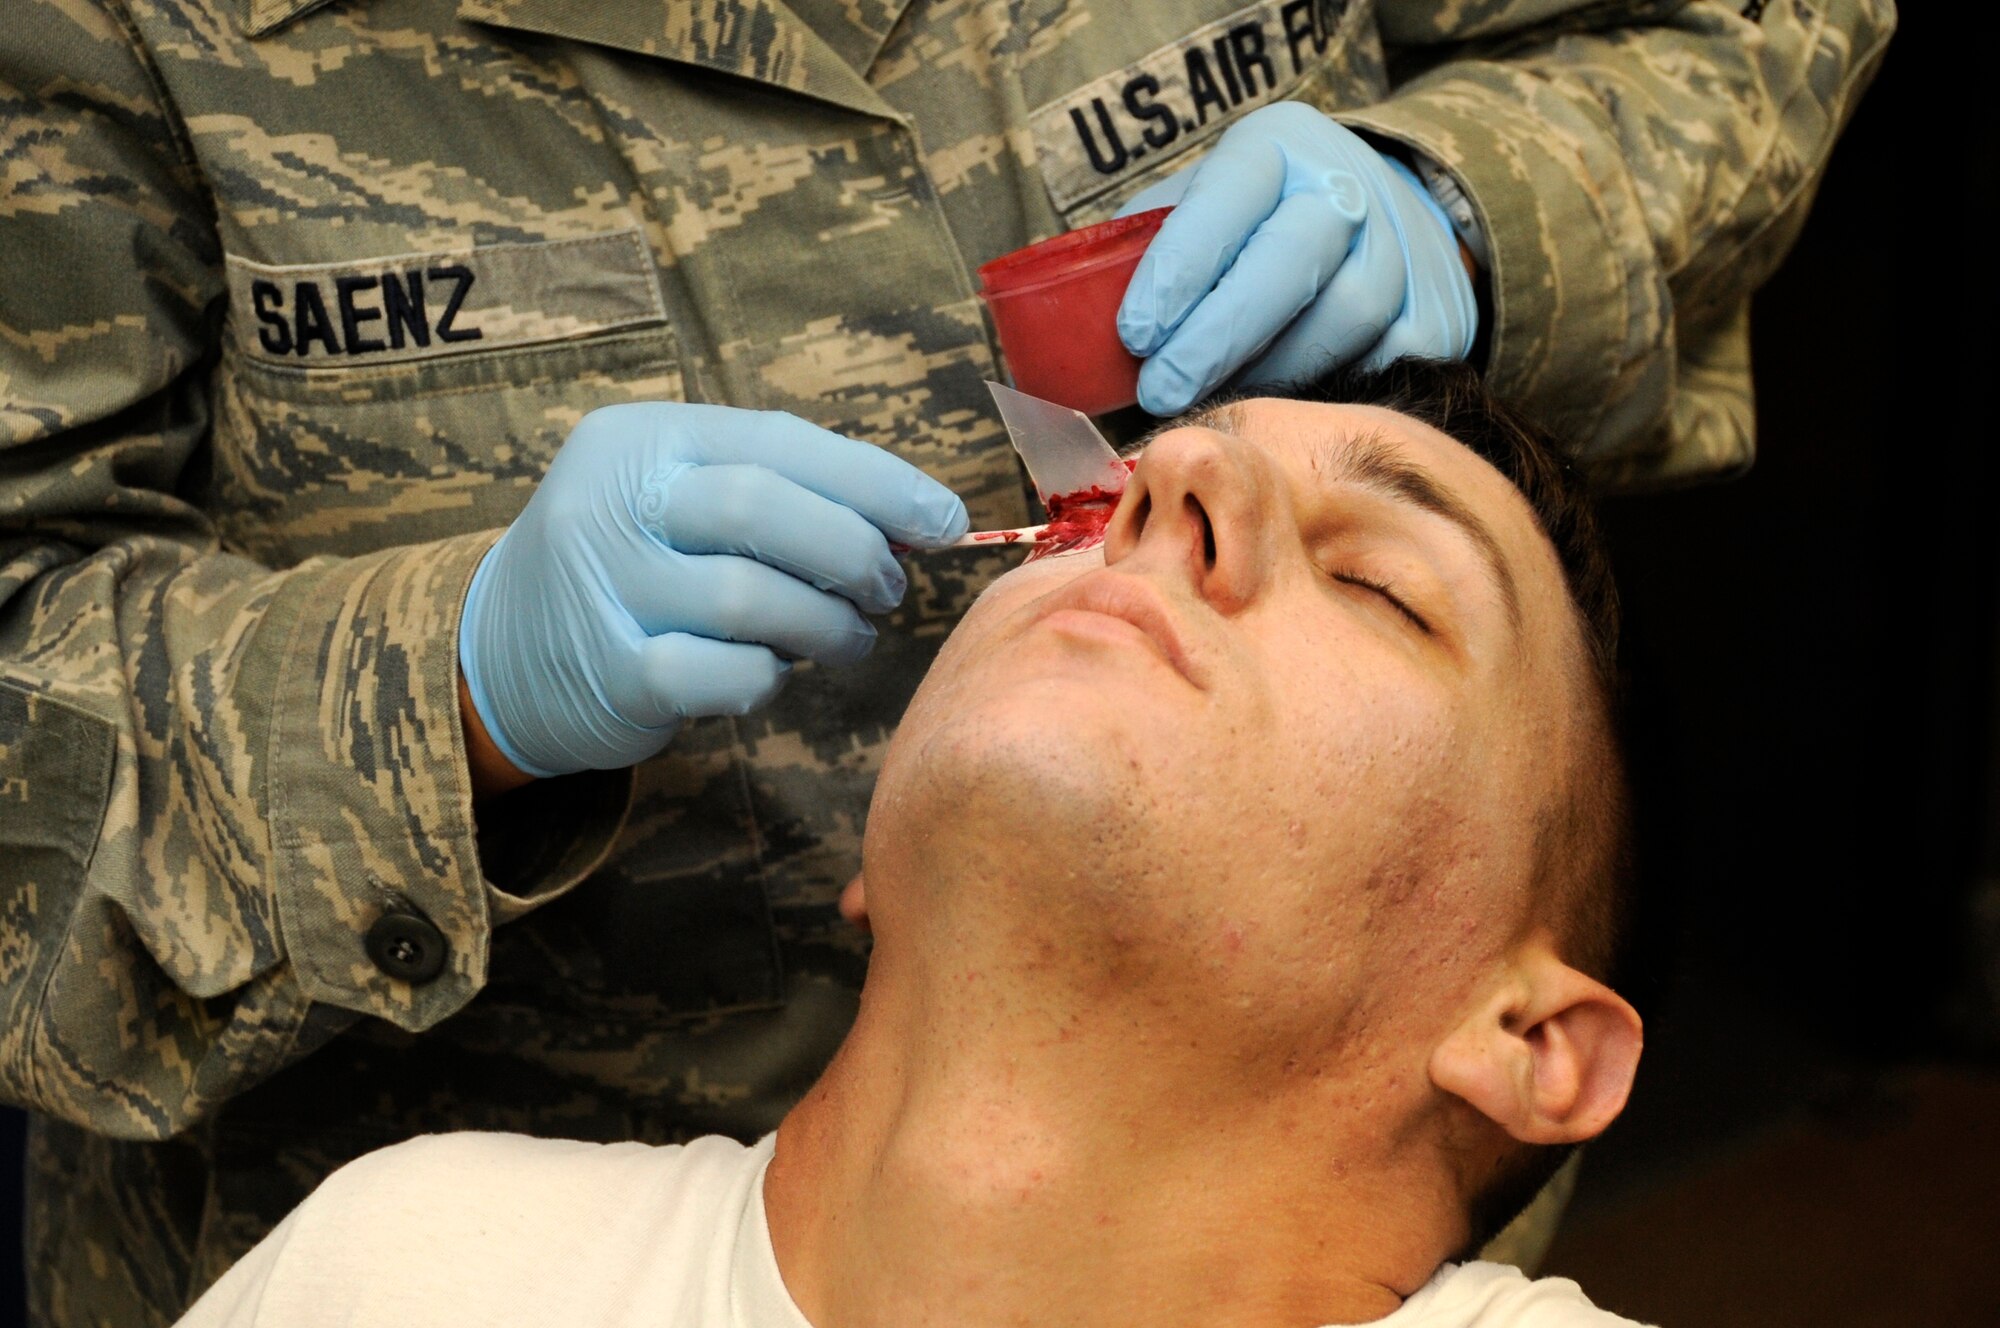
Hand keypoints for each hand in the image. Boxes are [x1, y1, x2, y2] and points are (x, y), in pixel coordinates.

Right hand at [458, 403, 967, 779]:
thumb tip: (917, 522)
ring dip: (826, 626)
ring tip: (846, 639)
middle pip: (766, 509)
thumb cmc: (634, 567)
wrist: (500, 655)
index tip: (944, 520)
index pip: (779, 441)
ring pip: (753, 599)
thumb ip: (785, 498)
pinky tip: (772, 675)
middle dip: (854, 552)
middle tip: (888, 588)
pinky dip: (769, 680)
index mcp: (642, 440)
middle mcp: (612, 503)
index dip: (876, 481)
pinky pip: (727, 676)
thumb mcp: (682, 503)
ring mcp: (605, 589)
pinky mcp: (612, 673)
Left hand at [1115, 102, 1476, 415]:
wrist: (1380, 220)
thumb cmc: (1253, 228)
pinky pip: (1380, 364)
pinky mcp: (1434, 314)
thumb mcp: (1197, 210)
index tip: (1134, 334)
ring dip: (1266, 373)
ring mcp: (1402, 251)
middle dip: (1216, 336)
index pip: (1230, 195)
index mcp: (1278, 149)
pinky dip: (1322, 394)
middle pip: (1290, 261)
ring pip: (1339, 320)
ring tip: (1212, 401)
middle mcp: (1349, 188)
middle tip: (1160, 392)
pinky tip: (1276, 407)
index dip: (1180, 268)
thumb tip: (1065, 341)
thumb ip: (1140, 253)